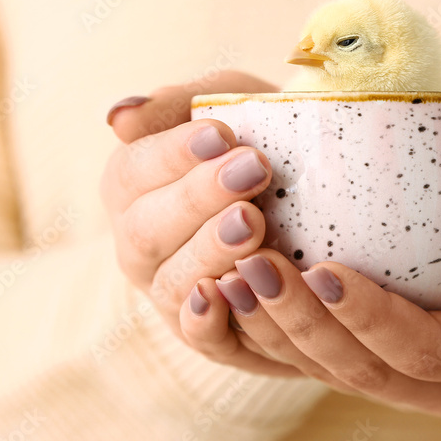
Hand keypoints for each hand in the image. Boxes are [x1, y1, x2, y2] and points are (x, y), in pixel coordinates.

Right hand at [100, 71, 304, 376]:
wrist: (321, 189)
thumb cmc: (263, 138)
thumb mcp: (228, 104)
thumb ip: (177, 104)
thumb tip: (118, 116)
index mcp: (133, 186)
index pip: (133, 171)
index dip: (173, 154)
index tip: (223, 134)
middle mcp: (140, 245)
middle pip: (148, 229)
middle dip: (199, 199)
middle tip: (253, 170)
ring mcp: (170, 293)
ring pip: (173, 281)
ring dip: (210, 252)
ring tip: (254, 222)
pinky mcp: (211, 335)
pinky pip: (199, 337)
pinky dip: (207, 320)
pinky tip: (225, 293)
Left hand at [178, 156, 440, 415]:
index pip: (423, 347)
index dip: (369, 316)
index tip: (322, 265)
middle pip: (360, 369)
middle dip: (301, 322)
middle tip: (252, 262)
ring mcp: (403, 379)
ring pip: (325, 372)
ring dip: (271, 330)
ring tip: (227, 274)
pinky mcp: (369, 361)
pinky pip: (311, 360)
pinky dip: (266, 331)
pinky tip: (226, 288)